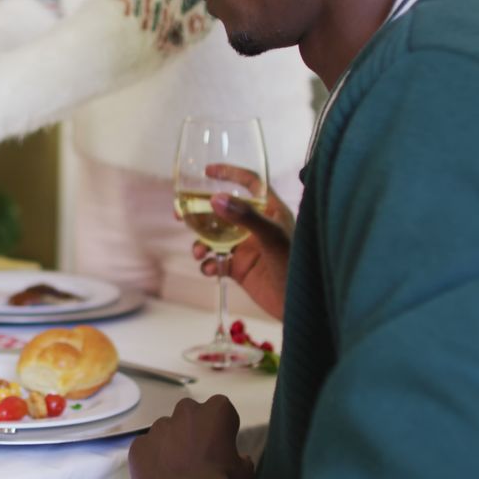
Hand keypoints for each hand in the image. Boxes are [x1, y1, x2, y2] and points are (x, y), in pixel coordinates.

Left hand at [129, 396, 255, 478]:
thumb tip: (241, 460)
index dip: (219, 429)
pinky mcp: (138, 444)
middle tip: (196, 455)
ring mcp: (159, 427)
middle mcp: (185, 411)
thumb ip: (240, 458)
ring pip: (165, 430)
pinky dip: (151, 458)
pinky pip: (146, 448)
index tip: (220, 446)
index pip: (219, 410)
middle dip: (191, 430)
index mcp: (216, 411)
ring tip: (176, 468)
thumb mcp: (244, 471)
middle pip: (189, 415)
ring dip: (170, 444)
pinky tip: (159, 475)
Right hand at [193, 164, 292, 318]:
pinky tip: (211, 269)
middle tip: (180, 215)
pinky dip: (209, 264)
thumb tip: (215, 199)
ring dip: (201, 243)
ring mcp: (246, 247)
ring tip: (200, 252)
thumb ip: (244, 217)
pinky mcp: (239, 268)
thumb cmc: (295, 266)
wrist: (299, 307)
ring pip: (214, 237)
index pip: (251, 183)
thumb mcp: (271, 237)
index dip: (230, 173)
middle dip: (200, 213)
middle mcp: (257, 226)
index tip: (207, 171)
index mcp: (271, 211)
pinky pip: (216, 260)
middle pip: (222, 210)